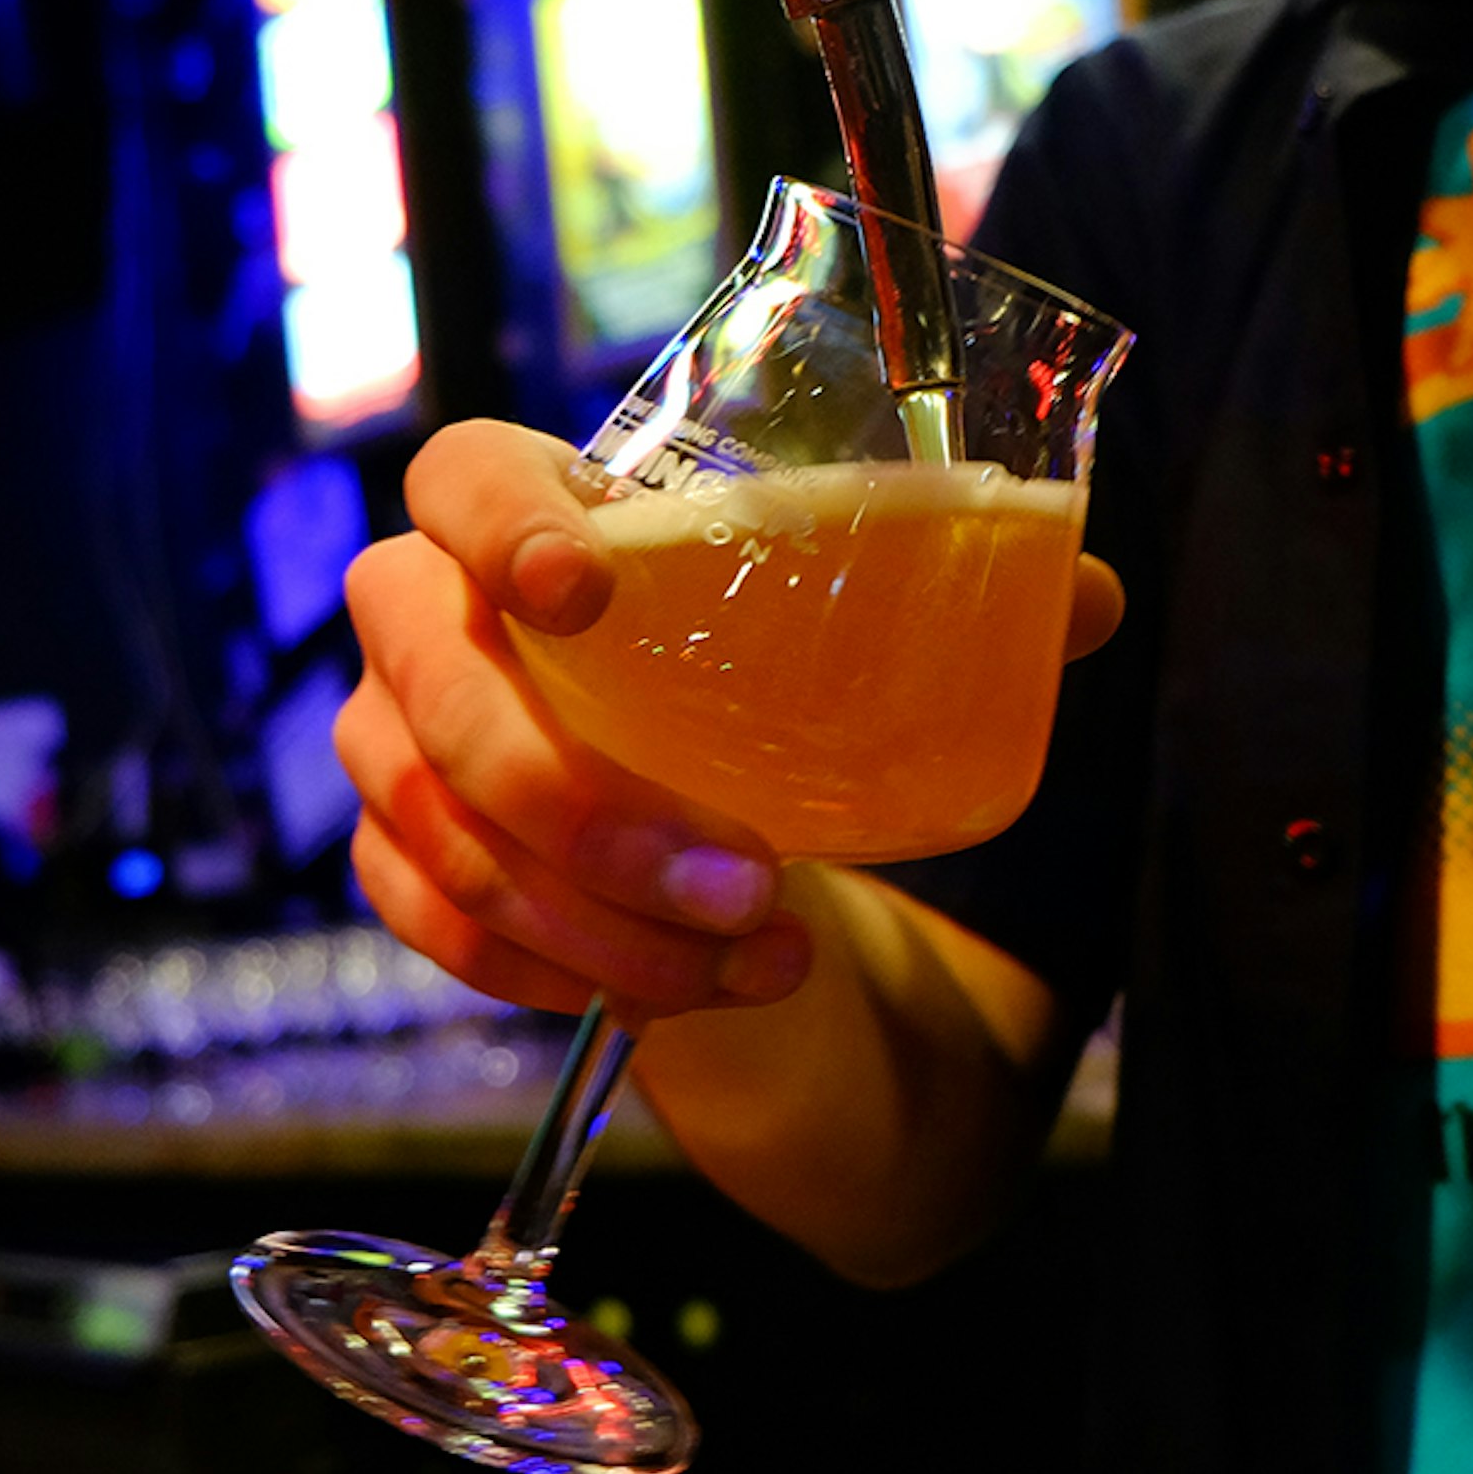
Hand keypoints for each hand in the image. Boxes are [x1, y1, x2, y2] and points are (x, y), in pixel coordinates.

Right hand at [337, 421, 1122, 1018]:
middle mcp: (419, 612)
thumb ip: (956, 590)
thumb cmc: (741, 650)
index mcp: (513, 504)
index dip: (499, 528)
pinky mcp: (391, 851)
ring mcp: (387, 737)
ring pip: (445, 837)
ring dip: (599, 924)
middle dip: (591, 813)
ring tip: (753, 959)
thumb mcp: (836, 611)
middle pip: (444, 701)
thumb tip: (1086, 600)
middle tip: (749, 882)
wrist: (677, 761)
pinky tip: (663, 994)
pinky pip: (432, 925)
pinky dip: (547, 974)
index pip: (459, 480)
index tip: (583, 592)